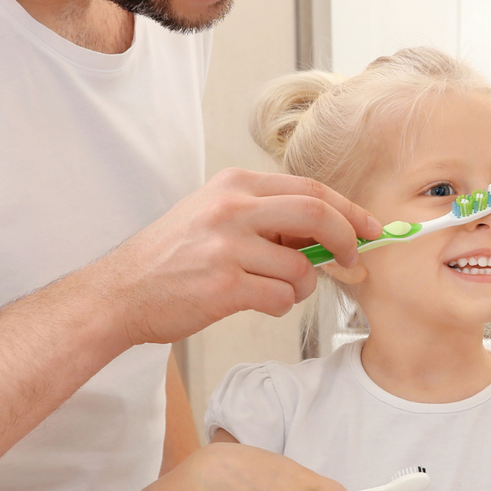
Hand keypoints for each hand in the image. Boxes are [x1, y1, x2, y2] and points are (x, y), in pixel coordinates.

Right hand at [86, 167, 380, 345]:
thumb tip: (330, 234)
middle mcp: (231, 208)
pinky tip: (255, 302)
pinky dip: (281, 305)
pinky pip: (281, 298)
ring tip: (275, 289)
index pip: (310, 188)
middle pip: (317, 214)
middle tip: (354, 260)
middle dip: (347, 239)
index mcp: (234, 185)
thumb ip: (267, 216)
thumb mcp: (215, 215)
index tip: (370, 228)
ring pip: (301, 267)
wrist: (120, 293)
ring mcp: (227, 246)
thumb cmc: (172, 258)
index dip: (349, 210)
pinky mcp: (224, 285)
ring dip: (302, 286)